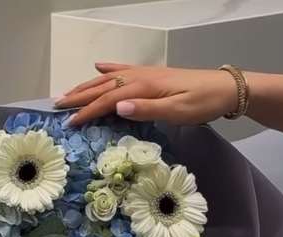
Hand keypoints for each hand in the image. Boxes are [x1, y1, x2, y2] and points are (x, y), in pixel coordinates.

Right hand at [54, 62, 238, 126]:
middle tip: (57, 105)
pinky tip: (99, 67)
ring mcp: (145, 75)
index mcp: (142, 88)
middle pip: (102, 88)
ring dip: (88, 85)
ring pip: (109, 79)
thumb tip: (117, 108)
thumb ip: (146, 110)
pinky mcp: (152, 76)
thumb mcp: (176, 111)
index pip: (107, 101)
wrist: (225, 88)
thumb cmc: (202, 104)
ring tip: (69, 91)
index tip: (69, 122)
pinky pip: (124, 70)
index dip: (87, 111)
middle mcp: (139, 78)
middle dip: (79, 96)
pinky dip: (109, 69)